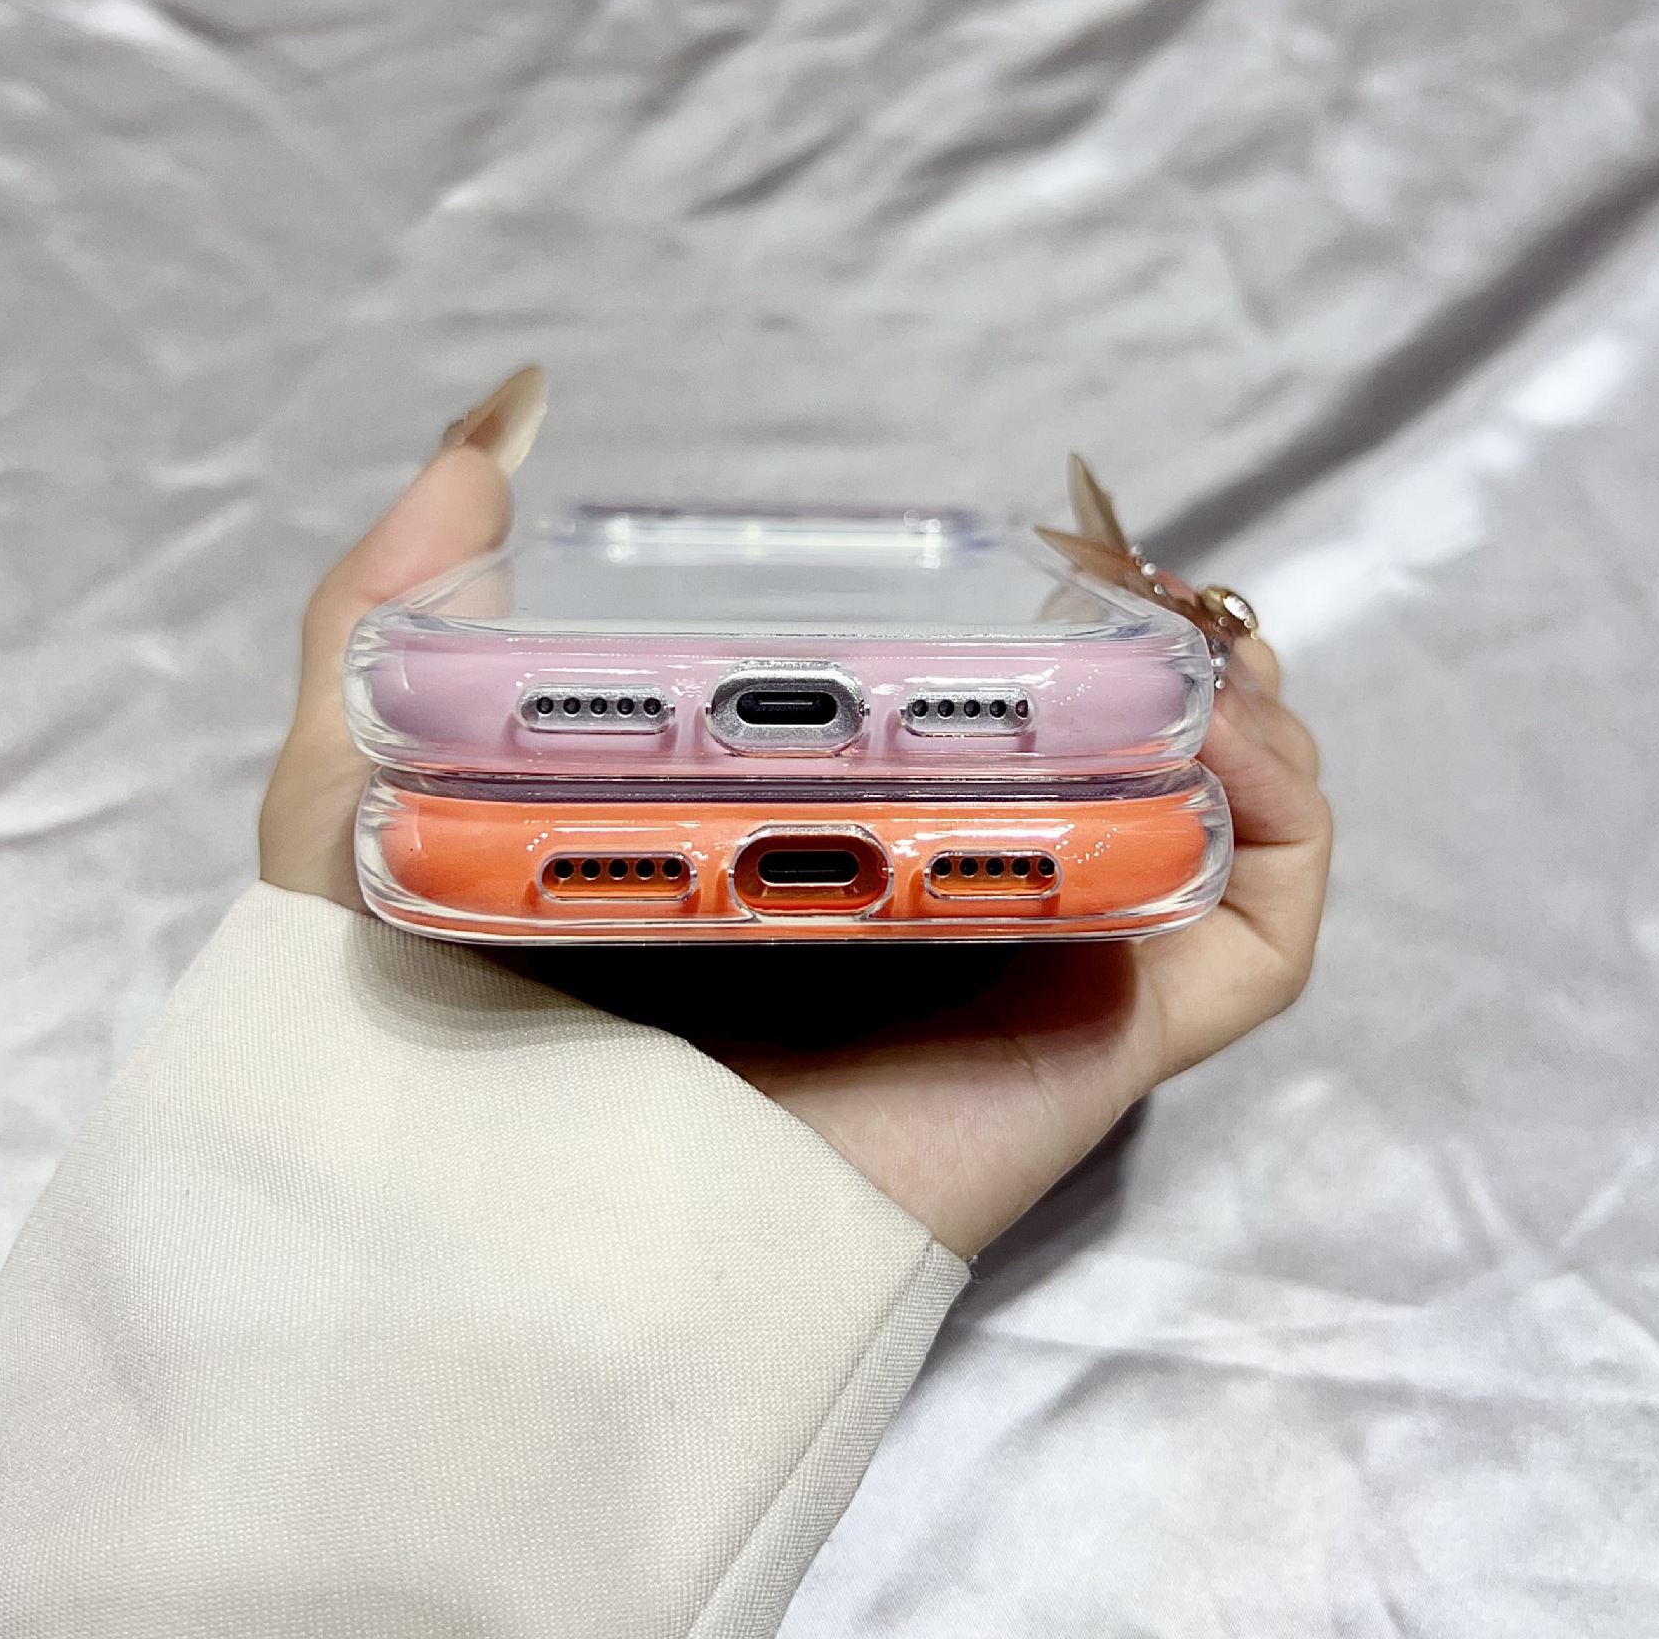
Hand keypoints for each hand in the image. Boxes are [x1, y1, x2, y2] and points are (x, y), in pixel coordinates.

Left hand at [260, 368, 1331, 1257]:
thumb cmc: (433, 1026)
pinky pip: (1248, 934)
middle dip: (1139, 643)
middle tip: (1112, 566)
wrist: (508, 1247)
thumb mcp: (374, 788)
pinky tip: (1238, 740)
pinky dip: (1284, 828)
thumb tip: (506, 412)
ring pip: (1192, 821)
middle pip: (1089, 751)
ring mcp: (1025, 966)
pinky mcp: (1097, 1041)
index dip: (1010, 609)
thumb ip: (398, 604)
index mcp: (797, 833)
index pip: (931, 709)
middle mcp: (928, 893)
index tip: (1016, 530)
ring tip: (1192, 640)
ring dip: (1230, 709)